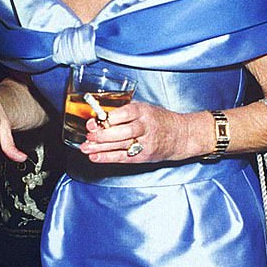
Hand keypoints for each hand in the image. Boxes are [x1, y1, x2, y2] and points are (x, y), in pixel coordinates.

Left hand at [80, 101, 211, 164]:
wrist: (181, 136)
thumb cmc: (159, 120)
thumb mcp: (145, 109)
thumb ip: (125, 111)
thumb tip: (99, 116)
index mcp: (145, 112)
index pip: (127, 113)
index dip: (111, 117)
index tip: (97, 119)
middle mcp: (146, 127)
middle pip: (123, 132)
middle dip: (104, 135)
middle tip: (89, 135)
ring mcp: (145, 144)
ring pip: (121, 146)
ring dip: (101, 148)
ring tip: (86, 148)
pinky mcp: (143, 156)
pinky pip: (123, 158)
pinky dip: (107, 157)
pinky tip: (94, 157)